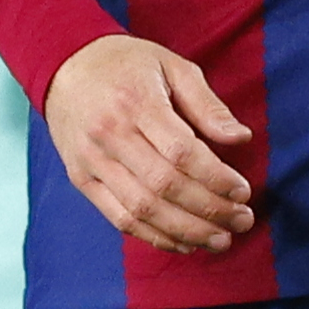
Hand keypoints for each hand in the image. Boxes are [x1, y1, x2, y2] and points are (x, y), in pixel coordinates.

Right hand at [46, 32, 258, 254]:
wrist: (64, 65)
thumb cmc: (127, 64)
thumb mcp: (172, 66)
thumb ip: (207, 104)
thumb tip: (241, 138)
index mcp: (137, 104)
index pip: (182, 152)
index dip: (216, 178)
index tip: (244, 191)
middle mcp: (110, 136)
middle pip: (164, 186)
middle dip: (209, 210)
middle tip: (242, 221)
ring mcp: (92, 162)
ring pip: (142, 209)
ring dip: (186, 231)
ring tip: (220, 240)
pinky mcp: (81, 179)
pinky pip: (118, 217)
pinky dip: (153, 236)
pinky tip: (184, 243)